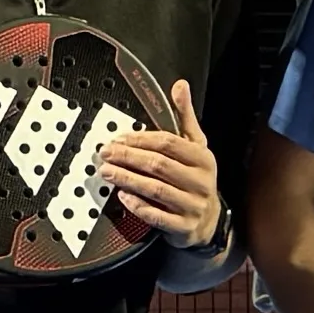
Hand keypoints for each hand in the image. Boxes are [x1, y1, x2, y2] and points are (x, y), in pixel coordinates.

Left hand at [99, 78, 221, 247]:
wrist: (208, 221)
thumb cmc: (196, 178)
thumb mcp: (196, 146)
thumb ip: (184, 117)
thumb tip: (180, 85)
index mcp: (203, 158)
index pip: (169, 143)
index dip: (141, 139)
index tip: (119, 137)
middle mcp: (201, 181)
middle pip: (159, 165)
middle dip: (129, 157)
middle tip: (105, 152)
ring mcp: (193, 205)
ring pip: (156, 189)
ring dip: (128, 179)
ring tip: (106, 172)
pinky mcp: (183, 226)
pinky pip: (157, 215)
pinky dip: (138, 205)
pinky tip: (123, 196)